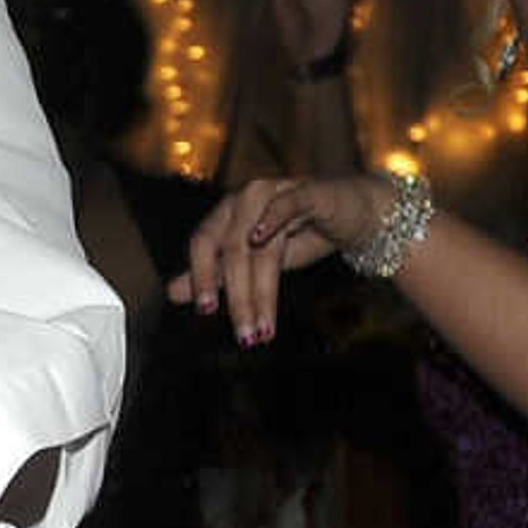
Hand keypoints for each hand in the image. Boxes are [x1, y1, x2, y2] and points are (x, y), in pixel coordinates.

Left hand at [169, 173, 390, 345]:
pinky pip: (286, 204)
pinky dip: (272, 218)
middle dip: (238, 298)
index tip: (206, 312)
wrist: (355, 213)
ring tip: (265, 328)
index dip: (200, 276)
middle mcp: (245, 199)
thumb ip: (216, 274)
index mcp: (227, 213)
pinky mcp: (308, 191)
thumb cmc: (301, 233)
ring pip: (259, 243)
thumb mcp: (255, 260)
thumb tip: (172, 293)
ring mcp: (276, 191)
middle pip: (232, 250)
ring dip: (262, 290)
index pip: (203, 244)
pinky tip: (261, 239)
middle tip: (246, 336)